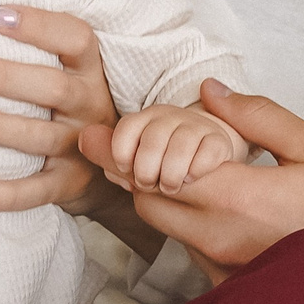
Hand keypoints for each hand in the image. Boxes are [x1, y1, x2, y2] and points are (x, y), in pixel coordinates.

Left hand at [0, 5, 122, 216]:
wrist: (113, 167)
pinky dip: (6, 194)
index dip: (39, 25)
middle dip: (4, 76)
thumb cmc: (72, 107)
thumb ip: (40, 52)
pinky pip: (38, 191)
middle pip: (52, 88)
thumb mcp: (74, 75)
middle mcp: (91, 106)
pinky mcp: (70, 184)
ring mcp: (82, 148)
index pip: (75, 38)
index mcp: (92, 72)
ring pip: (39, 137)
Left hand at [79, 80, 303, 292]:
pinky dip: (189, 224)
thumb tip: (209, 91)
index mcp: (235, 196)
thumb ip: (257, 116)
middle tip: (126, 143)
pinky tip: (212, 205)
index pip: (152, 170)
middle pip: (148, 201)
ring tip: (172, 167)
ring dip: (162, 198)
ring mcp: (227, 267)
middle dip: (134, 171)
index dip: (118, 149)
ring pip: (169, 228)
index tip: (90, 133)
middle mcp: (220, 237)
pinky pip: (194, 251)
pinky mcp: (238, 285)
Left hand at [106, 102, 247, 195]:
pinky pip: (207, 153)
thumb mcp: (133, 157)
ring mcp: (196, 126)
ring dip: (172, 175)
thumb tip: (84, 139)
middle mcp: (169, 117)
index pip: (126, 130)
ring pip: (181, 147)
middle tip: (150, 185)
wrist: (204, 153)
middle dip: (147, 172)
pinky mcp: (219, 140)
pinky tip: (192, 177)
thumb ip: (109, 154)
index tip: (126, 171)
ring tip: (170, 186)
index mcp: (144, 119)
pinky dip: (197, 171)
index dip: (120, 155)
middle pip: (153, 140)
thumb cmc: (163, 160)